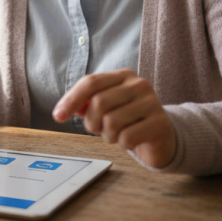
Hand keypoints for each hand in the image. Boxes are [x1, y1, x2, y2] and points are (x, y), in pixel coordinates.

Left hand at [53, 69, 175, 168]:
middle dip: (93, 123)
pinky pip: (127, 137)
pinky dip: (123, 144)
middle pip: (99, 103)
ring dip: (109, 135)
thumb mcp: (107, 109)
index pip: (91, 82)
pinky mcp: (160, 123)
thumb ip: (86, 104)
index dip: (71, 99)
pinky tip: (132, 141)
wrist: (163, 138)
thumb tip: (64, 108)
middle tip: (101, 130)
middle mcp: (139, 84)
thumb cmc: (129, 121)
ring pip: (111, 122)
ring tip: (118, 134)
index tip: (58, 117)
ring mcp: (152, 102)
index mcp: (123, 76)